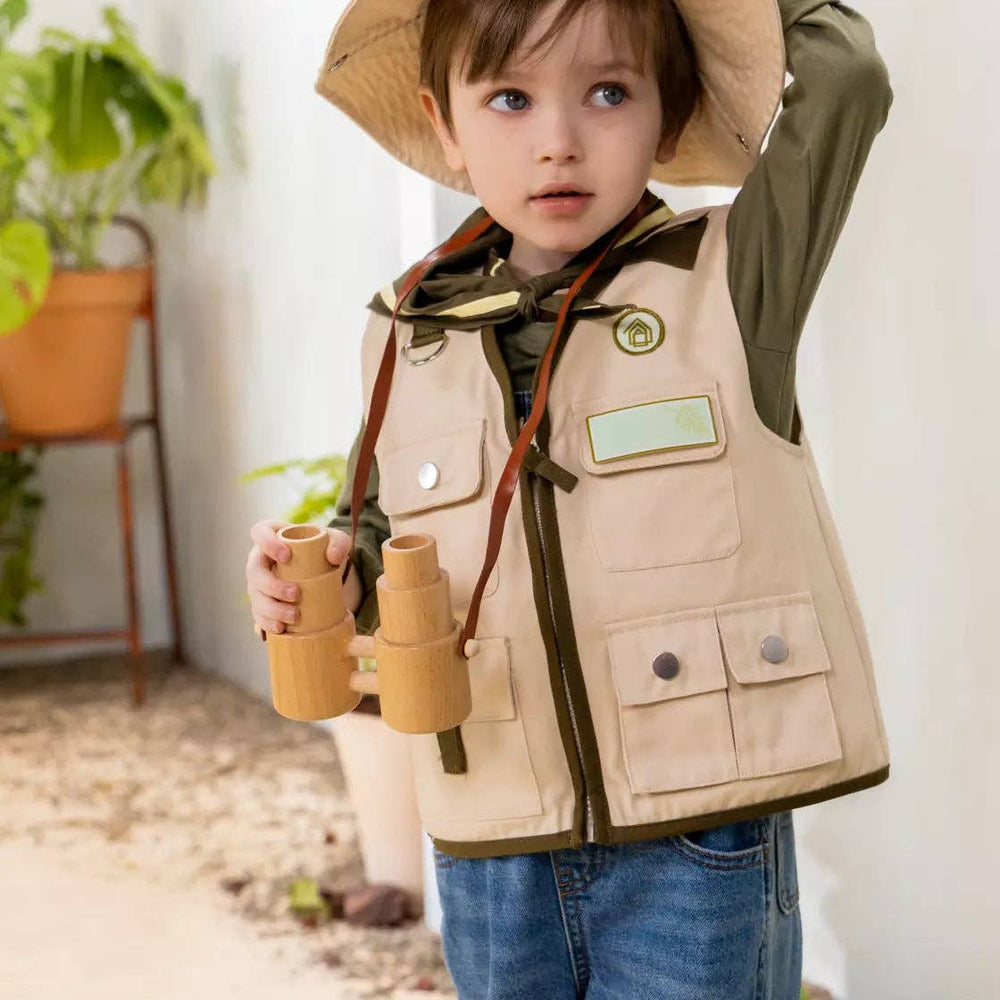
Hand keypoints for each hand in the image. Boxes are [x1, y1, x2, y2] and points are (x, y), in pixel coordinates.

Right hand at [246, 520, 358, 634]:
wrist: (323, 570)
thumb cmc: (323, 548)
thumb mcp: (336, 540)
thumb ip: (339, 543)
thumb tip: (333, 558)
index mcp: (272, 535)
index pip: (259, 532)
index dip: (267, 544)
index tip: (286, 556)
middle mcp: (260, 559)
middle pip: (254, 571)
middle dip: (272, 586)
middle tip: (296, 594)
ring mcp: (258, 583)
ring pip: (255, 597)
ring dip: (272, 609)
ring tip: (294, 617)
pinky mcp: (263, 604)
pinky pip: (258, 615)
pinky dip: (267, 623)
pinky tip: (281, 629)